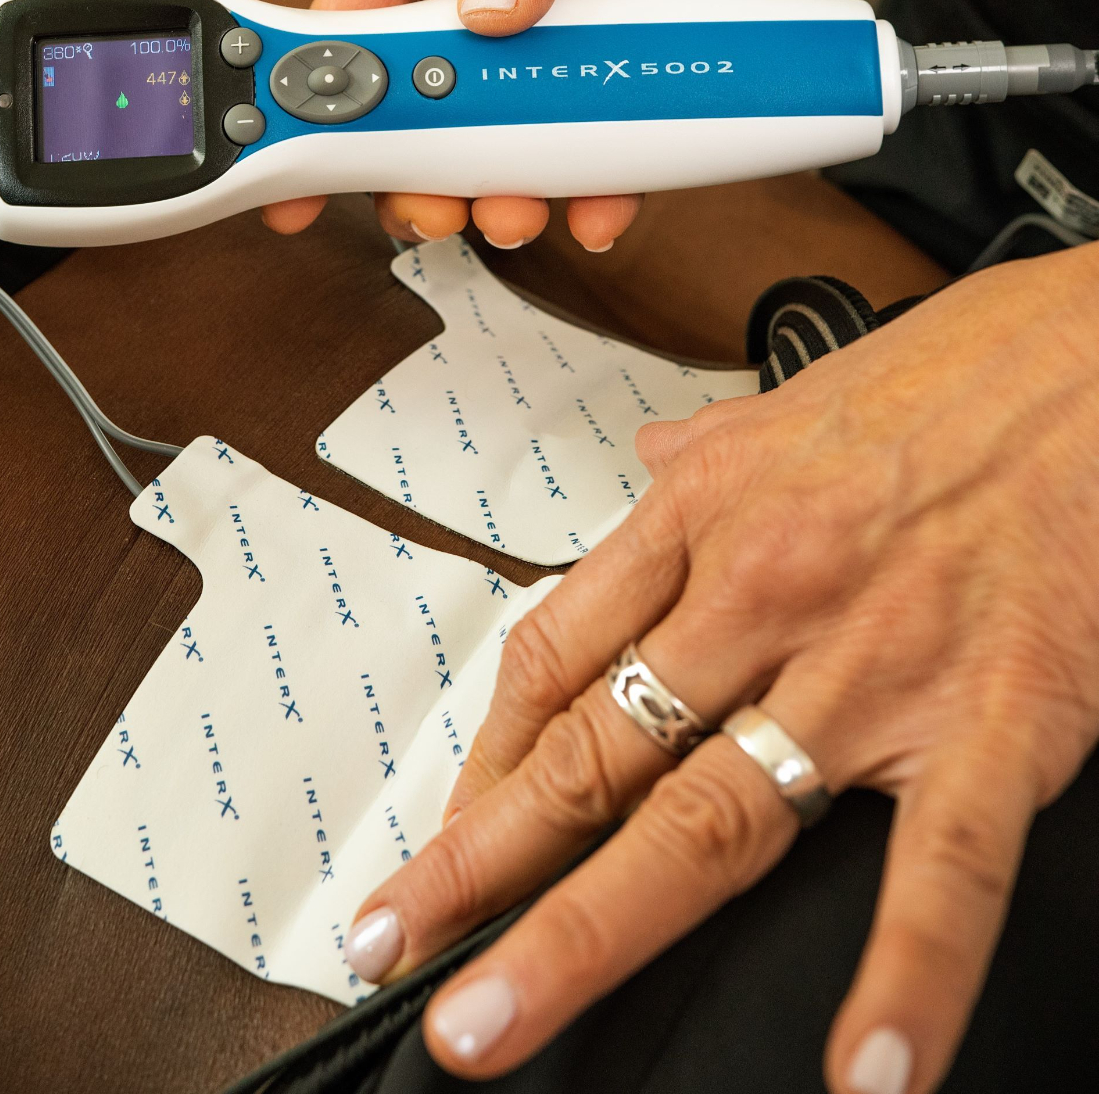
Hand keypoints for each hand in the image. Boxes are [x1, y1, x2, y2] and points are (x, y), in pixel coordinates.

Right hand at [263, 0, 881, 249]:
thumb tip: (491, 4)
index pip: (352, 25)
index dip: (320, 104)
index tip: (304, 170)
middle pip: (427, 99)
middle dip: (421, 167)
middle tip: (429, 207)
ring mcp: (547, 7)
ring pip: (509, 123)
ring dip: (507, 181)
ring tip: (513, 213)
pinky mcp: (620, 20)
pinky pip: (599, 109)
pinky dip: (599, 167)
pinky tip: (595, 203)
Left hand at [342, 244, 1098, 1090]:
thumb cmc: (954, 372)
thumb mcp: (785, 405)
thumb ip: (701, 459)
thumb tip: (643, 471)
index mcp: (705, 519)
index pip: (554, 658)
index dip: (484, 761)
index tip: (438, 835)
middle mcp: (763, 593)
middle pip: (594, 752)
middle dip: (481, 864)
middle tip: (393, 945)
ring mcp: (872, 660)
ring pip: (705, 816)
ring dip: (588, 930)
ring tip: (500, 1015)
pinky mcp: (1001, 707)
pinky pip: (941, 862)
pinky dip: (902, 973)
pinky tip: (861, 1069)